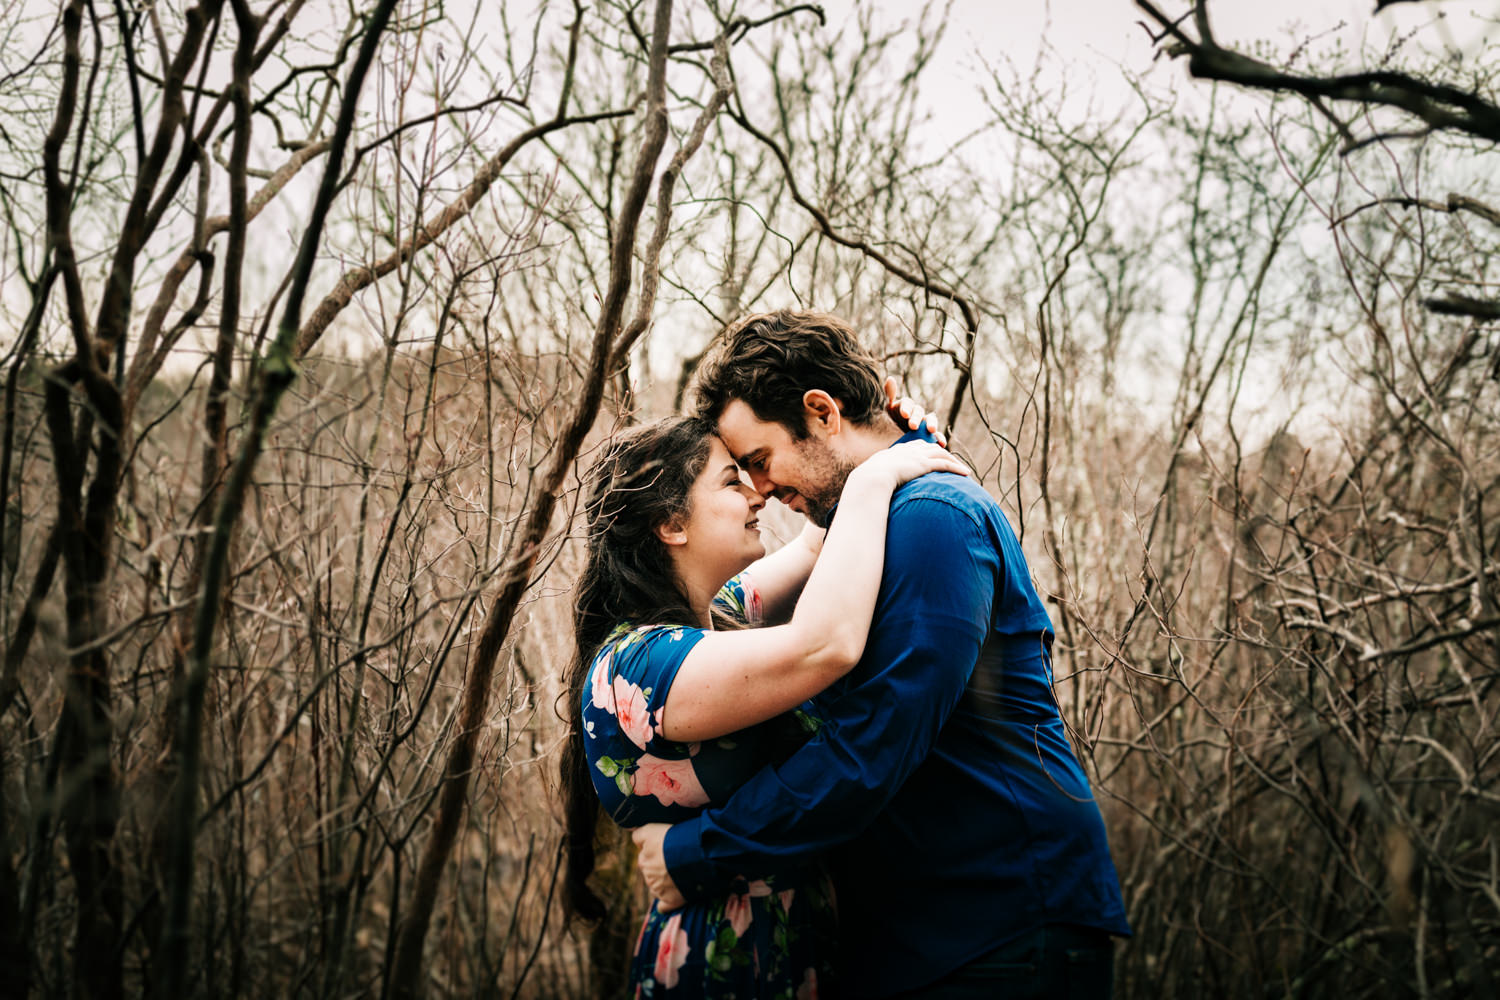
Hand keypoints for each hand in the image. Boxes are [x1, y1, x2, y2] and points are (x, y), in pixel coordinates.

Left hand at [631, 824, 684, 911]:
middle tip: (676, 859)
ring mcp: (658, 888)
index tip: (665, 846)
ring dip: (664, 882)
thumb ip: (639, 835)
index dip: (654, 848)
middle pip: (649, 869)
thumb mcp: (653, 828)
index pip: (642, 852)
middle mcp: (648, 873)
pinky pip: (663, 906)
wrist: (698, 855)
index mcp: (643, 856)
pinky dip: (667, 902)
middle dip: (659, 865)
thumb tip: (633, 837)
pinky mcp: (670, 901)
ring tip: (682, 873)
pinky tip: (674, 896)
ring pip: (655, 886)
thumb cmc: (679, 838)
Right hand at [851, 439, 969, 491]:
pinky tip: (966, 474)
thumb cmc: (868, 482)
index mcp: (897, 451)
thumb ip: (875, 480)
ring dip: (954, 461)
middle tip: (952, 461)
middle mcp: (909, 450)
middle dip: (943, 453)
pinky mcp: (924, 465)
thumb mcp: (872, 478)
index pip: (916, 446)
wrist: (871, 478)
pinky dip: (957, 468)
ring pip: (942, 454)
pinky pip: (945, 464)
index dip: (927, 450)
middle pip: (931, 447)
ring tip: (963, 469)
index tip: (932, 456)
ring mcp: (917, 456)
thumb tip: (870, 492)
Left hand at [883, 375, 947, 446]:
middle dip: (916, 418)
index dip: (906, 408)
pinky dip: (940, 439)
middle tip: (912, 426)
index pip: (907, 404)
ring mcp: (923, 425)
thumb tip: (890, 379)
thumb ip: (889, 396)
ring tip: (931, 431)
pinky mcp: (929, 436)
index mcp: (905, 406)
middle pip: (918, 412)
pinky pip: (936, 436)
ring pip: (930, 422)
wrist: (890, 441)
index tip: (904, 414)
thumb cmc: (887, 423)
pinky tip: (942, 444)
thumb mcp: (885, 410)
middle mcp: (915, 414)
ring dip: (932, 425)